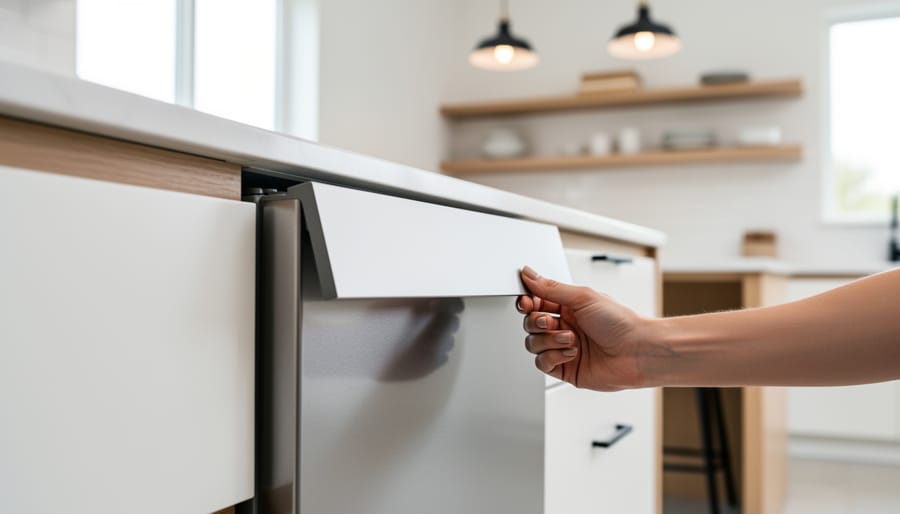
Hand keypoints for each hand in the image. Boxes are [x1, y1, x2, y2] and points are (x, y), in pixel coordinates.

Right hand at [518, 266, 647, 390]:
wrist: (638, 352)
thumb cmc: (620, 322)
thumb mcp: (583, 297)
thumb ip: (551, 287)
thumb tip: (529, 274)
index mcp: (568, 306)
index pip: (535, 302)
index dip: (527, 303)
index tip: (527, 302)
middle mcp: (564, 326)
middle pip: (530, 323)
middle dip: (537, 322)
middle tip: (552, 322)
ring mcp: (563, 348)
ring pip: (533, 344)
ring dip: (549, 341)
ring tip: (571, 339)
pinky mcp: (565, 367)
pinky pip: (542, 363)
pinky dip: (553, 357)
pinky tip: (571, 353)